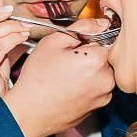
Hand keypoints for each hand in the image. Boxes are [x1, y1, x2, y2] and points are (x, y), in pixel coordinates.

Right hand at [4, 21, 114, 136]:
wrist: (30, 113)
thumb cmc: (38, 79)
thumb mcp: (53, 42)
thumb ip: (82, 28)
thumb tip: (100, 23)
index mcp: (97, 59)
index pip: (103, 38)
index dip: (86, 40)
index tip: (72, 48)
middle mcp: (107, 79)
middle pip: (104, 56)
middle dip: (89, 56)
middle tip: (66, 63)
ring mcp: (104, 95)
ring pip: (102, 73)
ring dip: (90, 71)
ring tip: (67, 77)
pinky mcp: (99, 106)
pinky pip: (98, 88)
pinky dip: (88, 86)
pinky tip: (70, 89)